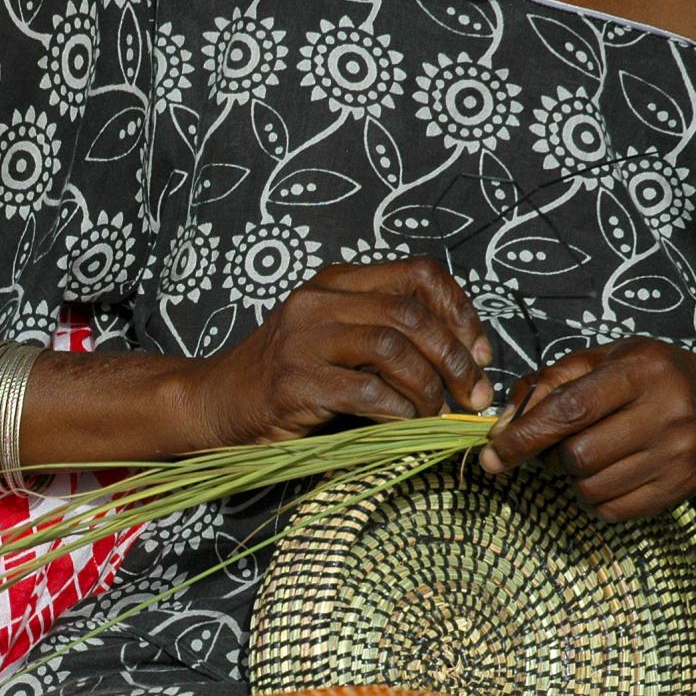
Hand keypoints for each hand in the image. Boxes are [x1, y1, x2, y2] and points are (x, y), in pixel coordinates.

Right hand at [179, 257, 496, 449]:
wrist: (214, 404)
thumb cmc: (284, 380)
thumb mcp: (334, 340)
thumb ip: (385, 335)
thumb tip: (466, 359)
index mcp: (336, 281)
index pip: (418, 273)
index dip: (461, 310)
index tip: (481, 352)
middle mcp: (318, 300)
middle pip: (411, 312)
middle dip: (456, 357)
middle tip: (475, 393)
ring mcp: (301, 339)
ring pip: (392, 346)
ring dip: (429, 385)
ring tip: (436, 412)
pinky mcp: (292, 381)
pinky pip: (365, 390)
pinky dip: (397, 409)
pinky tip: (405, 422)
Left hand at [480, 336, 695, 521]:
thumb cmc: (635, 379)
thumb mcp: (595, 362)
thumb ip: (544, 385)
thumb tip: (502, 429)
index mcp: (642, 370)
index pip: (571, 410)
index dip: (524, 437)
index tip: (492, 456)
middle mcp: (669, 411)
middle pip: (578, 457)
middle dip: (551, 457)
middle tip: (557, 446)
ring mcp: (680, 452)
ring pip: (591, 488)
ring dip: (573, 479)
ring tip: (589, 455)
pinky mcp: (682, 486)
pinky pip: (612, 510)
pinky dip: (595, 498)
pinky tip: (610, 473)